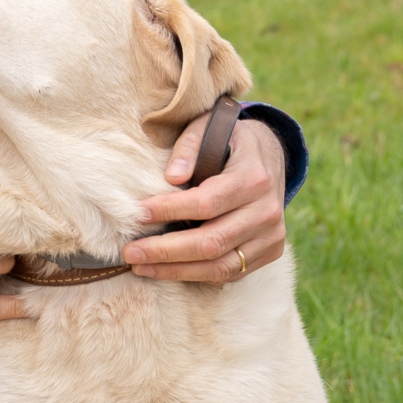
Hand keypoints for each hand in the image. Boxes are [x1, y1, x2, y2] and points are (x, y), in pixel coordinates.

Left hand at [123, 116, 285, 283]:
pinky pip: (229, 273)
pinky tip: (167, 270)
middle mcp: (267, 211)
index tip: (139, 214)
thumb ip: (189, 145)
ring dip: (176, 270)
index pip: (207, 202)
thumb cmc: (229, 142)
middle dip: (165, 251)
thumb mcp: (210, 127)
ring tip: (141, 266)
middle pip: (211, 242)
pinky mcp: (269, 251)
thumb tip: (172, 177)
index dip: (170, 211)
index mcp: (254, 177)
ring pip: (220, 266)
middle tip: (130, 252)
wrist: (271, 157)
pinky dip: (196, 274)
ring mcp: (271, 235)